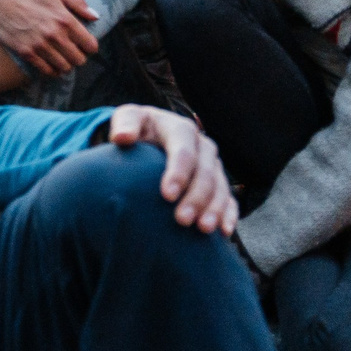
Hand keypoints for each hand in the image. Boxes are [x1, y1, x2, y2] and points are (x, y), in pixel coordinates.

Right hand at [0, 0, 100, 77]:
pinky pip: (46, 70)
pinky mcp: (26, 52)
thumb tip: (95, 17)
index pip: (90, 45)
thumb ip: (77, 2)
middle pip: (79, 60)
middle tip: (72, 52)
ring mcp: (40, 45)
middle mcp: (54, 34)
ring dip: (66, 65)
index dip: (90, 47)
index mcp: (65, 19)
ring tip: (62, 59)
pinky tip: (51, 64)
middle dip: (79, 57)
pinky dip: (52, 71)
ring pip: (64, 67)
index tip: (85, 45)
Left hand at [106, 105, 237, 235]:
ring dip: (213, 210)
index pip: (183, 152)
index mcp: (181, 130)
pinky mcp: (219, 182)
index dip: (178, 173)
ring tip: (203, 229)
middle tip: (182, 220)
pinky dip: (228, 215)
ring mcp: (213, 165)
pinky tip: (223, 232)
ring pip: (220, 188)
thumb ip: (125, 124)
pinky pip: (229, 200)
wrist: (152, 134)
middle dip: (196, 197)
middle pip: (205, 173)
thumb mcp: (129, 118)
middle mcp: (202, 146)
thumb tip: (121, 137)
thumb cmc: (138, 129)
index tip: (167, 196)